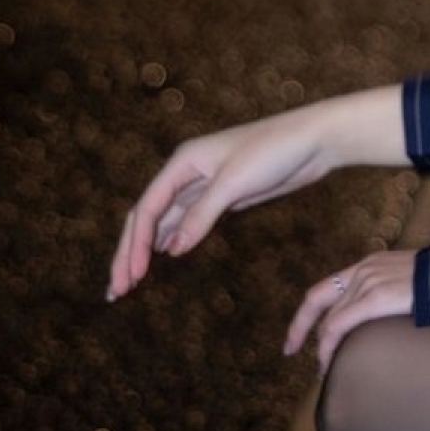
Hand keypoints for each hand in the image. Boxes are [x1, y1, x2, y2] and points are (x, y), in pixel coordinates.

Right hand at [107, 105, 335, 301]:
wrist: (313, 140)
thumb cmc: (274, 151)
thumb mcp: (235, 183)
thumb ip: (202, 214)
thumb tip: (172, 250)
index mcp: (183, 162)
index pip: (147, 208)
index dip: (135, 245)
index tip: (131, 277)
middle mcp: (188, 172)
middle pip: (147, 216)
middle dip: (130, 252)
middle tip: (116, 290)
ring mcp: (204, 185)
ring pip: (165, 221)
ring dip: (147, 249)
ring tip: (130, 281)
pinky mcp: (222, 196)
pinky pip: (187, 220)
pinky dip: (173, 239)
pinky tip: (166, 256)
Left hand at [283, 249, 416, 373]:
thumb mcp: (408, 284)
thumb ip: (390, 296)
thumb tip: (382, 326)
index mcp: (370, 264)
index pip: (324, 290)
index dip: (304, 318)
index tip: (293, 343)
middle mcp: (364, 270)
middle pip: (324, 308)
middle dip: (313, 338)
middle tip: (315, 365)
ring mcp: (368, 283)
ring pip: (330, 322)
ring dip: (324, 349)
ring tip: (326, 371)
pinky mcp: (376, 298)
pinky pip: (339, 327)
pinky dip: (328, 347)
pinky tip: (328, 364)